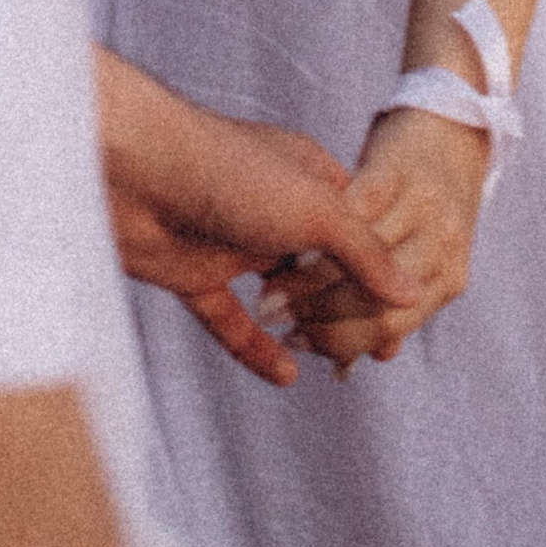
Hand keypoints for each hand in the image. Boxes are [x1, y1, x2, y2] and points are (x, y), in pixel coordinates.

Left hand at [95, 52, 416, 388]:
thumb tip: (412, 292)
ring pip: (277, 295)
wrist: (133, 171)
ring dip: (302, 326)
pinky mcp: (193, 274)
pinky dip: (254, 348)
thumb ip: (366, 251)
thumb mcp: (317, 207)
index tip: (407, 313)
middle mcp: (274, 207)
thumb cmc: (229, 171)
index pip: (361, 227)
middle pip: (319, 265)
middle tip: (374, 352)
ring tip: (332, 363)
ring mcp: (233, 241)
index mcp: (309, 177)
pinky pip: (229, 320)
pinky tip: (285, 375)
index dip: (384, 268)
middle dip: (345, 305)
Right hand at [282, 105, 488, 371]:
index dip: (338, 343)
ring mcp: (424, 207)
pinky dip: (321, 230)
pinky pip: (353, 209)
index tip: (298, 345)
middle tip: (277, 322)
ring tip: (272, 292)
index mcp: (449, 278)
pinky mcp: (397, 170)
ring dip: (308, 284)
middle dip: (318, 320)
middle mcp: (444, 246)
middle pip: (373, 303)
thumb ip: (388, 304)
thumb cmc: (422, 203)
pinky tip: (290, 245)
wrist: (451, 122)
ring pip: (359, 262)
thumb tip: (351, 364)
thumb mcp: (418, 255)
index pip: (388, 330)